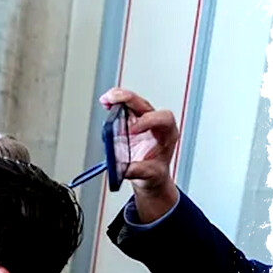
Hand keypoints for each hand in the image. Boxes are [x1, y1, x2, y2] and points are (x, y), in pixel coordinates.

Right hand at [99, 87, 180, 222]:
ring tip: (106, 99)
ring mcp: (143, 120)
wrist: (149, 174)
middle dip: (130, 100)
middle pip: (145, 104)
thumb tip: (124, 168)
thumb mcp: (150, 175)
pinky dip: (114, 103)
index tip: (132, 130)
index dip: (148, 121)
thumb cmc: (154, 172)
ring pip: (134, 102)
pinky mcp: (131, 122)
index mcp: (167, 134)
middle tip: (114, 100)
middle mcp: (156, 123)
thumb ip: (138, 171)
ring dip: (120, 98)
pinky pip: (124, 107)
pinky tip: (105, 102)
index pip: (162, 119)